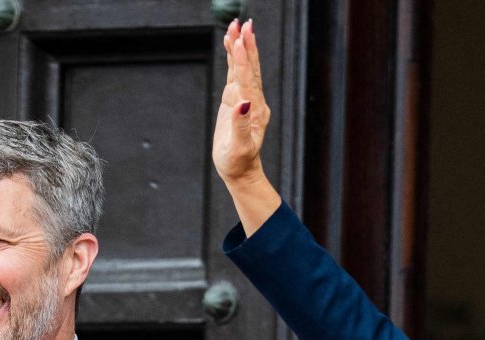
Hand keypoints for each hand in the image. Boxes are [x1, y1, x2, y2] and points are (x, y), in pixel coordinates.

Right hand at [214, 17, 273, 191]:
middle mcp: (253, 100)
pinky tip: (229, 41)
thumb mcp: (238, 148)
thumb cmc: (238, 163)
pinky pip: (235, 73)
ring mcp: (246, 98)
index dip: (242, 61)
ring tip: (236, 25)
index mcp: (254, 110)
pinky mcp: (236, 98)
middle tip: (243, 24)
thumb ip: (241, 125)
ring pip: (243, 67)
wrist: (241, 170)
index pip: (248, 80)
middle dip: (246, 45)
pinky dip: (232, 57)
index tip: (238, 41)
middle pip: (250, 68)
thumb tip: (242, 103)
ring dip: (240, 46)